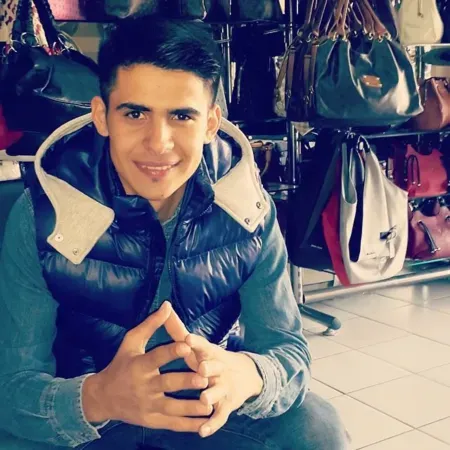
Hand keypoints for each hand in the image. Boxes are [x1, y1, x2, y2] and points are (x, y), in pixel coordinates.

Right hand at [82, 302, 212, 432]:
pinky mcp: (151, 421)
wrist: (102, 397)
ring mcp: (148, 406)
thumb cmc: (120, 364)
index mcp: (139, 365)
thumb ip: (150, 324)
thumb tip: (168, 305)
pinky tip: (204, 424)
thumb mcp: (131, 341)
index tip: (187, 344)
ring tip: (210, 404)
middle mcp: (144, 386)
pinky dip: (187, 425)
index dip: (171, 351)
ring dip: (191, 407)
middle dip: (186, 381)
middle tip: (204, 378)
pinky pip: (171, 424)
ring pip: (172, 407)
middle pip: (167, 384)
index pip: (157, 357)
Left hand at [185, 334, 263, 437]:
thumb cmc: (209, 359)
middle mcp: (218, 369)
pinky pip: (219, 416)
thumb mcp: (197, 345)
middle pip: (214, 367)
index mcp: (209, 353)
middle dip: (209, 367)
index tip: (188, 338)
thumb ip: (178, 329)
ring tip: (204, 399)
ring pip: (217, 391)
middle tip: (201, 369)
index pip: (203, 346)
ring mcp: (223, 387)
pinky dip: (212, 424)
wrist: (245, 374)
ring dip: (211, 395)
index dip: (196, 342)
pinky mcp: (226, 405)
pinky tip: (202, 431)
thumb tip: (165, 308)